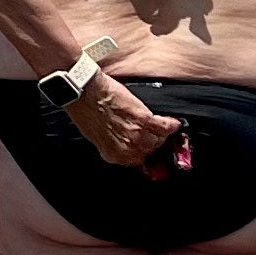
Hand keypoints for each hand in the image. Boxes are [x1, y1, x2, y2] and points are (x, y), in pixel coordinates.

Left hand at [70, 77, 190, 178]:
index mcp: (113, 155)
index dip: (144, 154)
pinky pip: (165, 126)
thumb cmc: (85, 110)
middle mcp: (127, 148)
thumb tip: (125, 144)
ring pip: (159, 140)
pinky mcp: (143, 119)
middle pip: (150, 151)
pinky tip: (172, 121)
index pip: (137, 163)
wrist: (83, 91)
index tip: (149, 151)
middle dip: (152, 142)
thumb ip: (113, 144)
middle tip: (153, 133)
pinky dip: (171, 124)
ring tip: (161, 124)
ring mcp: (136, 134)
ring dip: (162, 133)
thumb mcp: (96, 135)